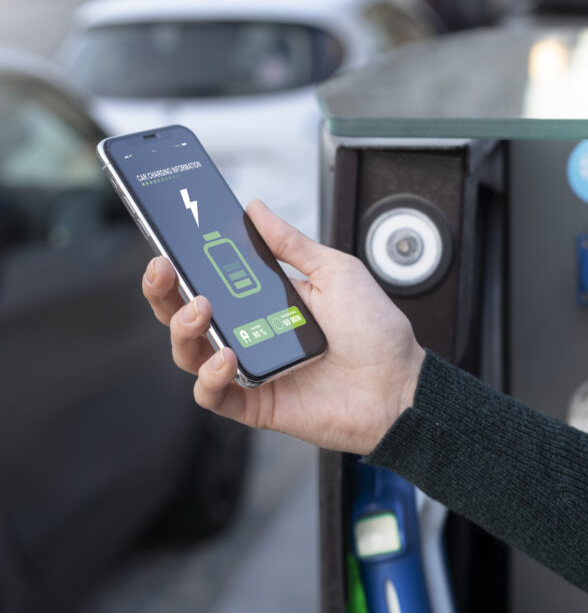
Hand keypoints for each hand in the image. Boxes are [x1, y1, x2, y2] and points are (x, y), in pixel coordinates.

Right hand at [142, 200, 424, 455]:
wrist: (399, 385)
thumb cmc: (375, 332)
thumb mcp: (335, 271)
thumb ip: (291, 243)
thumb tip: (256, 209)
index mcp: (263, 300)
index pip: (208, 280)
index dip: (181, 264)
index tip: (167, 241)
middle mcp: (249, 333)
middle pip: (184, 315)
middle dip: (163, 292)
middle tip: (164, 269)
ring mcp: (248, 368)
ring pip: (190, 354)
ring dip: (182, 329)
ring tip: (199, 309)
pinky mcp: (255, 403)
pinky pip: (213, 394)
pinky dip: (211, 376)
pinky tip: (227, 356)